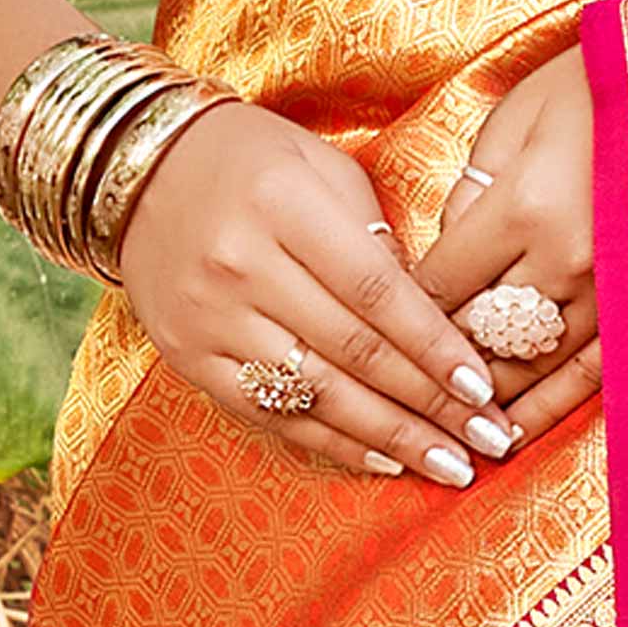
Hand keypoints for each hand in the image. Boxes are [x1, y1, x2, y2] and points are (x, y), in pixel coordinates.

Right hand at [114, 96, 513, 488]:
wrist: (137, 170)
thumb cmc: (251, 161)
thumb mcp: (322, 169)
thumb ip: (377, 239)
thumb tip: (435, 319)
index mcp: (284, 206)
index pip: (376, 292)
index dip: (435, 346)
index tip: (484, 388)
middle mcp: (241, 265)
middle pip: (354, 352)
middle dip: (431, 404)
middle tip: (490, 439)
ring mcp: (209, 318)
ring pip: (317, 394)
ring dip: (393, 438)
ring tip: (451, 465)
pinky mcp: (188, 356)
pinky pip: (271, 413)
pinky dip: (332, 442)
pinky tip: (384, 461)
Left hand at [418, 47, 597, 441]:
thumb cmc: (589, 89)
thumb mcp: (512, 124)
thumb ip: (471, 197)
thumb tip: (446, 258)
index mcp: (523, 209)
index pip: (439, 287)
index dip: (400, 315)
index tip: (373, 332)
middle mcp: (566, 262)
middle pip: (477, 338)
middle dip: (434, 369)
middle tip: (397, 393)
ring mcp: (610, 292)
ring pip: (527, 369)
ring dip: (482, 404)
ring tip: (445, 434)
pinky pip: (588, 377)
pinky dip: (546, 411)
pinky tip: (512, 436)